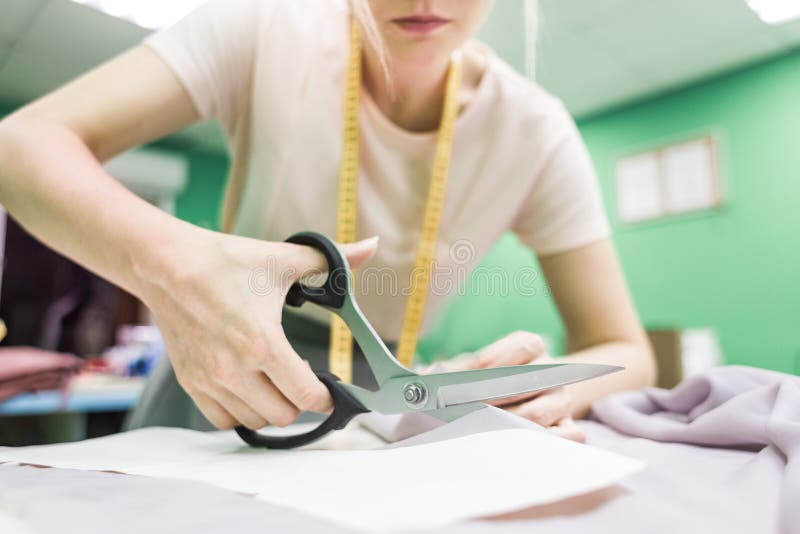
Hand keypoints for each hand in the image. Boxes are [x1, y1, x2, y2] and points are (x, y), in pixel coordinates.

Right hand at [139, 228, 378, 429]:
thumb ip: (333, 259)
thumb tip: (371, 246)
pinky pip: (223, 419)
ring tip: (276, 382)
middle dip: (301, 401)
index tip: (332, 389)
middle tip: (303, 380)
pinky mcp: (191, 382)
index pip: (306, 395)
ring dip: (272, 407)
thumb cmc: (224, 262)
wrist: (166, 264)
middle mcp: (235, 370)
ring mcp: (210, 380)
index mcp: (263, 344)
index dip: (326, 397)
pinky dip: (241, 411)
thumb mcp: (283, 258)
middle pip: (283, 415)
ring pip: (254, 420)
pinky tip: (249, 388)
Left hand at [442, 331, 585, 441]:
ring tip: (476, 432)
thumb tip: (427, 379)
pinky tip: (512, 447)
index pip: (505, 354)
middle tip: (456, 412)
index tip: (449, 385)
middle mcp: (552, 369)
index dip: (475, 371)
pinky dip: (541, 445)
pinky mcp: (569, 427)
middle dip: (485, 400)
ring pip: (538, 414)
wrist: (535, 392)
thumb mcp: (476, 367)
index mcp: (530, 345)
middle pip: (520, 385)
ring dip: (504, 425)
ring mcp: (563, 399)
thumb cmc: (496, 378)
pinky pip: (566, 437)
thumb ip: (454, 370)